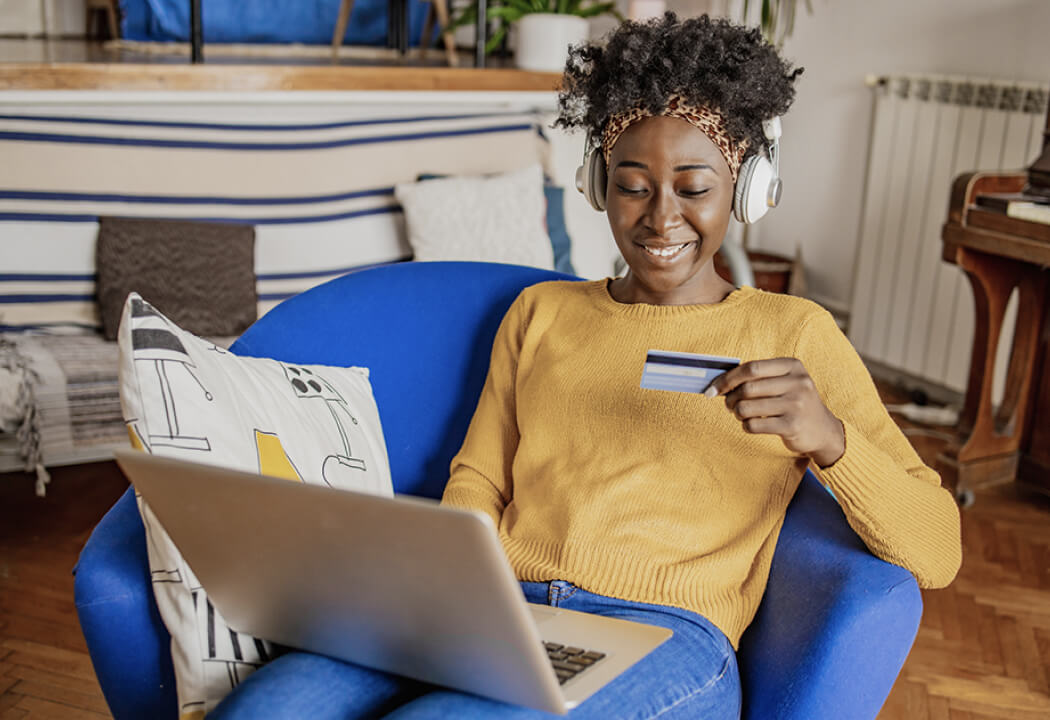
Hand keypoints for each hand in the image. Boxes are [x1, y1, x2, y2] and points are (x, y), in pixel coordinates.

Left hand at [705, 358, 845, 467]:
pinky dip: (746, 426)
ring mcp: (796, 404)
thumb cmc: (794, 403)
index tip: (713, 388)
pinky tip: (752, 425)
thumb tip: (719, 382)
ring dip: (737, 413)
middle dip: (730, 398)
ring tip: (741, 414)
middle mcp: (797, 382)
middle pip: (747, 388)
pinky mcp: (792, 425)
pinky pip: (754, 425)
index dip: (727, 378)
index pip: (751, 368)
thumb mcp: (785, 382)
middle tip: (728, 405)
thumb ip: (758, 378)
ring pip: (747, 407)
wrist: (823, 430)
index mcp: (792, 366)